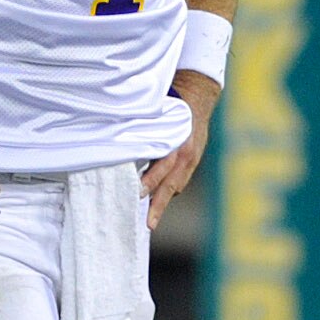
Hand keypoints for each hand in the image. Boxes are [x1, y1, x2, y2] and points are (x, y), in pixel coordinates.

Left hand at [142, 71, 217, 230]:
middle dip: (159, 204)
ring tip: (150, 220)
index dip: (151, 181)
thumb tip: (121, 146)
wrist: (198, 96)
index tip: (139, 193)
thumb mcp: (159, 113)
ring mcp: (191, 160)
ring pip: (175, 186)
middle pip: (171, 184)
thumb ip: (144, 130)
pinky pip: (179, 182)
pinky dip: (168, 191)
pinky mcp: (192, 163)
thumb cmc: (172, 103)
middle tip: (148, 222)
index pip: (163, 166)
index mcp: (177, 141)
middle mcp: (186, 153)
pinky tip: (157, 201)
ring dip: (162, 202)